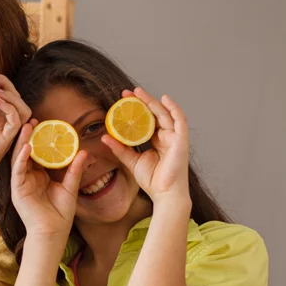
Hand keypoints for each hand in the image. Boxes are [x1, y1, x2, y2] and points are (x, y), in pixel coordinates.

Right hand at [11, 120, 87, 237]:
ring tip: (26, 127)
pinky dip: (21, 159)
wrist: (53, 232)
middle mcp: (28, 177)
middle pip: (26, 152)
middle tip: (33, 120)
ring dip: (22, 142)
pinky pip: (17, 171)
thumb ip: (74, 170)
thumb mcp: (70, 187)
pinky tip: (26, 147)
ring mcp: (21, 183)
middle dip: (29, 136)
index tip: (45, 124)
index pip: (38, 153)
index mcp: (39, 176)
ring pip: (19, 158)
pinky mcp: (17, 190)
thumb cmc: (60, 213)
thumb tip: (84, 152)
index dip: (40, 139)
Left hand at [102, 88, 190, 205]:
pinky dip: (173, 108)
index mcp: (156, 141)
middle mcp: (166, 136)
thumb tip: (104, 136)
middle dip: (141, 102)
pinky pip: (179, 120)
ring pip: (164, 114)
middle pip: (154, 114)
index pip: (145, 121)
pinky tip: (164, 99)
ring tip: (138, 92)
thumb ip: (120, 149)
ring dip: (151, 101)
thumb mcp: (131, 161)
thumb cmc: (152, 180)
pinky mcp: (181, 140)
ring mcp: (175, 137)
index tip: (121, 101)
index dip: (135, 110)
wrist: (164, 194)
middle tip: (126, 93)